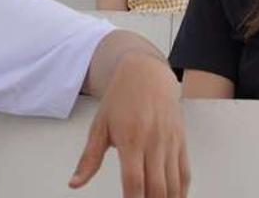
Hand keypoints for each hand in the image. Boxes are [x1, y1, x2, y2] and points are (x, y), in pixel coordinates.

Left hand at [70, 52, 187, 197]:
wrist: (146, 73)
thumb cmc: (121, 98)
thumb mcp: (99, 126)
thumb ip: (89, 158)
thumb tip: (75, 183)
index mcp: (131, 139)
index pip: (134, 181)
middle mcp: (153, 142)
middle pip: (157, 187)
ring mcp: (170, 142)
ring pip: (173, 183)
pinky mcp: (180, 141)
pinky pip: (184, 172)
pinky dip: (181, 191)